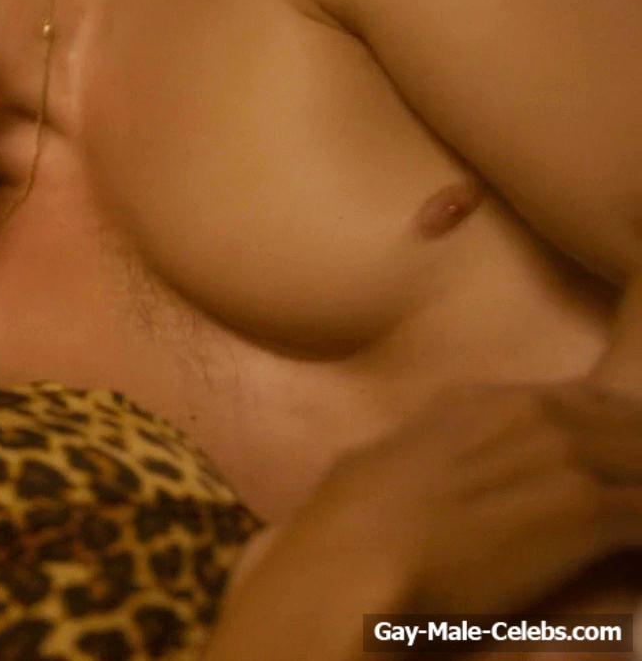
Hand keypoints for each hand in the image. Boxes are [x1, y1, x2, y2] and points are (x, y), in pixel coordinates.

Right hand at [284, 382, 641, 614]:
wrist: (358, 559)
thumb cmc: (348, 524)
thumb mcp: (379, 462)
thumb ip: (418, 453)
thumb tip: (408, 467)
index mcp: (483, 401)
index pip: (583, 402)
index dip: (609, 432)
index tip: (615, 463)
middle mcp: (532, 414)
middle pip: (631, 427)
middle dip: (639, 463)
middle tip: (632, 501)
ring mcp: (564, 457)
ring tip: (636, 523)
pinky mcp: (587, 510)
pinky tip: (638, 551)